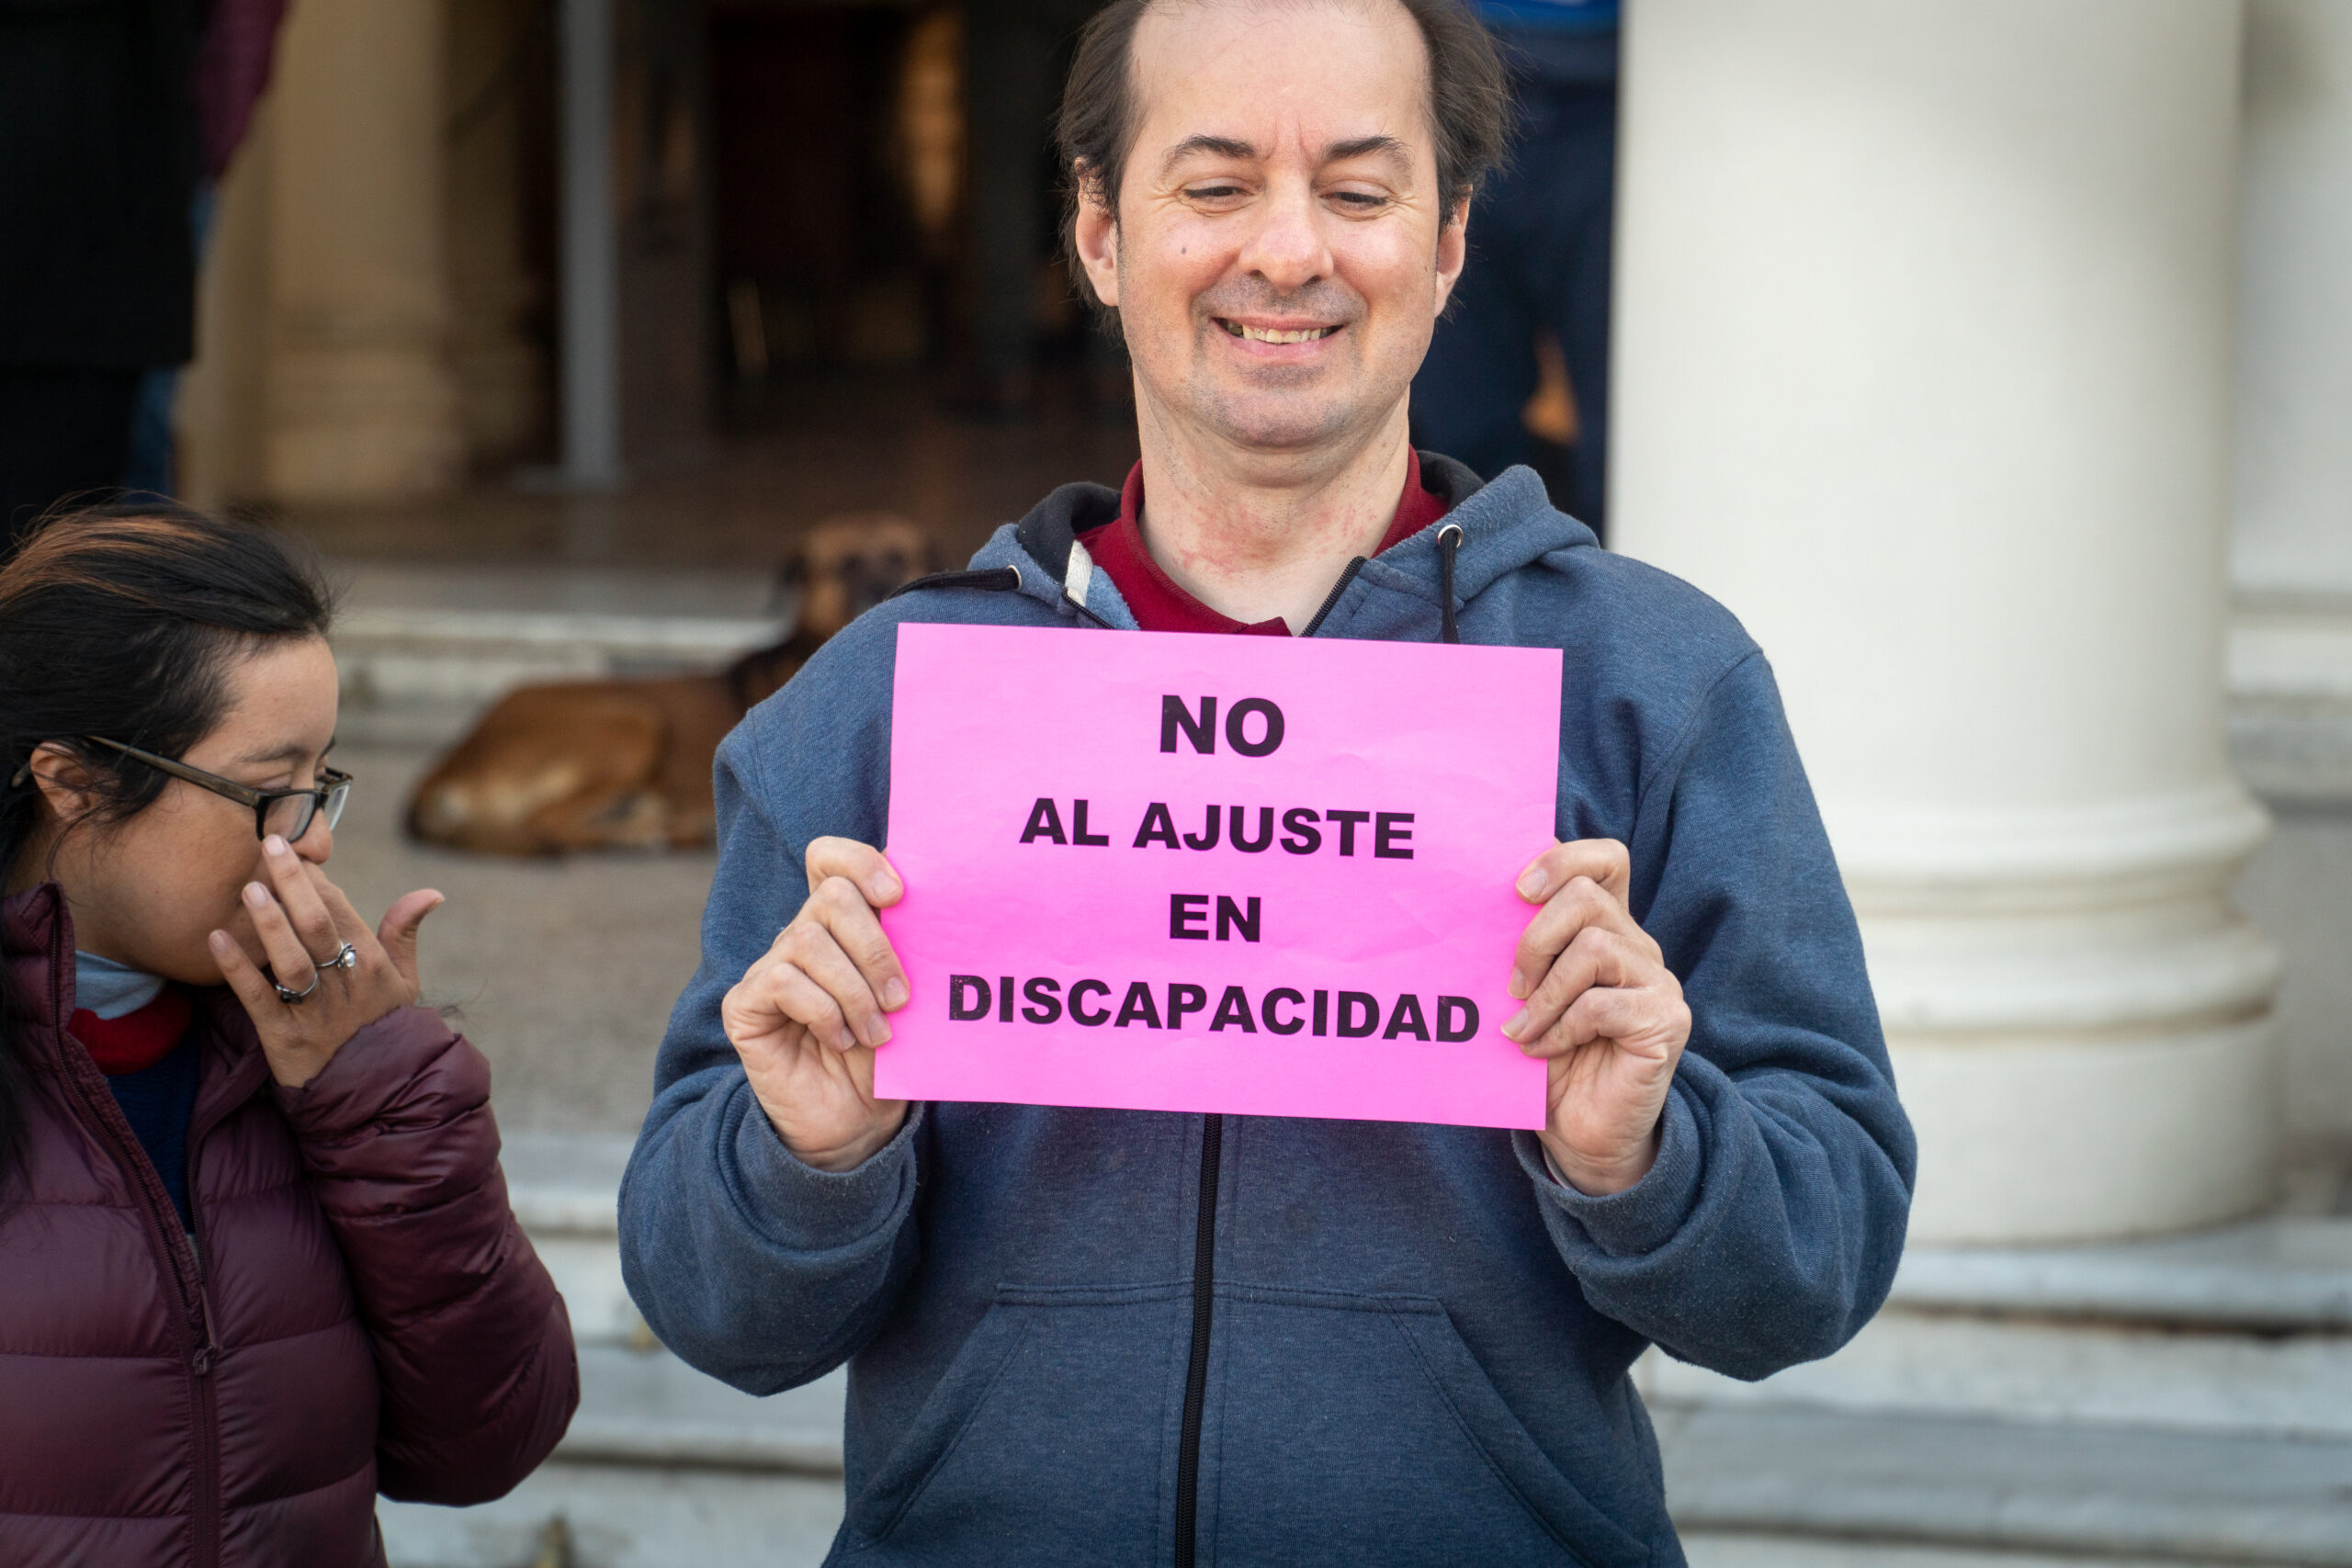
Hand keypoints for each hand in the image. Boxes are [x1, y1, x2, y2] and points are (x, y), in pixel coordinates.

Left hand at [208, 834, 442, 1088]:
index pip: (343, 912)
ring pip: (292, 961)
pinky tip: (217, 940)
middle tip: (270, 844)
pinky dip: (237, 970)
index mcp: (374, 966)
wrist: (377, 1096)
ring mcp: (315, 1013)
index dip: (318, 880)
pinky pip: (259, 1000)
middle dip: (294, 884)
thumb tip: (431, 892)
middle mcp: (346, 985)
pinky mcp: (284, 1039)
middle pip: (318, 926)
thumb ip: (406, 933)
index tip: (294, 848)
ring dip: (270, 924)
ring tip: (249, 889)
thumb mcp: (404, 982)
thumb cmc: (386, 1030)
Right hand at [722, 837, 911, 1172]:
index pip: (830, 858)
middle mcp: (801, 936)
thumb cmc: (886, 1054)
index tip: (899, 895)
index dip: (860, 861)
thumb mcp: (907, 996)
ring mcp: (769, 968)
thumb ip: (908, 951)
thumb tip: (937, 912)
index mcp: (840, 924)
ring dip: (854, 990)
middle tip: (901, 999)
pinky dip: (824, 1011)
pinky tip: (841, 1039)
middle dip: (876, 947)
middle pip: (831, 896)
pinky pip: (783, 981)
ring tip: (877, 1032)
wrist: (856, 1122)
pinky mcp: (745, 1004)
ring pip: (807, 940)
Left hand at [1503, 839, 1689, 1195]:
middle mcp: (1637, 946)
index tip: (1517, 888)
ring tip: (1522, 1028)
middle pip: (1587, 895)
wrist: (1579, 1134)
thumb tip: (1473, 909)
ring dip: (1544, 992)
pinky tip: (1544, 1050)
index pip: (1605, 860)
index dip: (1563, 858)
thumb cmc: (1545, 1058)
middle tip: (1510, 986)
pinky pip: (1602, 1003)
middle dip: (1534, 937)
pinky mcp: (1665, 1020)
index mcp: (1605, 928)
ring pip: (1594, 946)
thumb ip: (1516, 951)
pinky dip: (1561, 1027)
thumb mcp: (1522, 995)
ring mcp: (1656, 982)